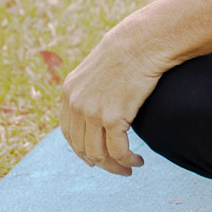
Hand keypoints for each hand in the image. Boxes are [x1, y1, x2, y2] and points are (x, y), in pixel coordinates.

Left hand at [59, 26, 161, 175]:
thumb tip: (97, 107)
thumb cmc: (128, 53)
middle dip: (100, 164)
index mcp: (69, 93)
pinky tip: (138, 161)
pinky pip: (118, 151)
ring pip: (99, 154)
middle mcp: (76, 105)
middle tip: (117, 169)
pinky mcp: (113, 118)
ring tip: (129, 168)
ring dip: (115, 166)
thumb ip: (90, 90)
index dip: (82, 151)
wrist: (142, 42)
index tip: (96, 159)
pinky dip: (127, 161)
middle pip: (83, 148)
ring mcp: (92, 112)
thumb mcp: (98, 70)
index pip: (69, 134)